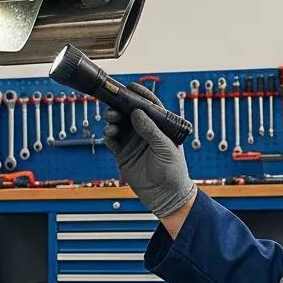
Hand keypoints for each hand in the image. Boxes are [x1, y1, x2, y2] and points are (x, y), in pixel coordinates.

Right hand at [103, 83, 195, 219]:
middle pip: (129, 113)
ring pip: (118, 125)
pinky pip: (112, 141)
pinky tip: (109, 137)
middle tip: (114, 110)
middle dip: (119, 108)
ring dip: (112, 122)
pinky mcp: (123, 154)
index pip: (150, 106)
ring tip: (111, 125)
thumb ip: (151, 130)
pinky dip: (109, 137)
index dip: (140, 95)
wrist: (166, 195)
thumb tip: (138, 112)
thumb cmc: (173, 171)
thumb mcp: (165, 148)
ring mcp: (133, 142)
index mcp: (159, 127)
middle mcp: (145, 132)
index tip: (130, 87)